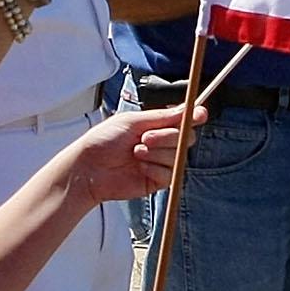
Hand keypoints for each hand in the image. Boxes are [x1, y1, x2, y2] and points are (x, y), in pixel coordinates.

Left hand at [60, 104, 186, 204]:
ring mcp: (161, 162)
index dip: (194, 116)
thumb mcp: (132, 122)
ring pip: (178, 157)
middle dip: (167, 137)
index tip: (200, 113)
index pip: (183, 120)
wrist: (89, 169)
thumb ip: (161, 117)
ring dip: (156, 154)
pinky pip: (170, 174)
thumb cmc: (103, 141)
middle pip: (186, 138)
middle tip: (144, 138)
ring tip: (135, 154)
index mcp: (155, 125)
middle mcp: (161, 143)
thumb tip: (186, 110)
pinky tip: (139, 168)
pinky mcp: (158, 181)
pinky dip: (154, 169)